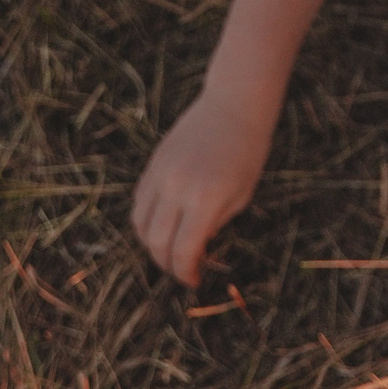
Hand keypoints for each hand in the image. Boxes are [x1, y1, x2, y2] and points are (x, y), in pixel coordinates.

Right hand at [131, 87, 274, 287]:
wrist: (233, 107)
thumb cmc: (248, 153)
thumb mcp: (241, 196)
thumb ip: (214, 225)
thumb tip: (194, 249)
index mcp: (204, 200)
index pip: (183, 251)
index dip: (186, 273)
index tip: (195, 281)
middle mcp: (176, 189)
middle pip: (155, 242)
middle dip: (167, 264)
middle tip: (182, 269)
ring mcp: (160, 176)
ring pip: (140, 224)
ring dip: (151, 244)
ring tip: (170, 250)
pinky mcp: (152, 165)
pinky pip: (139, 202)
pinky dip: (146, 220)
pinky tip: (163, 225)